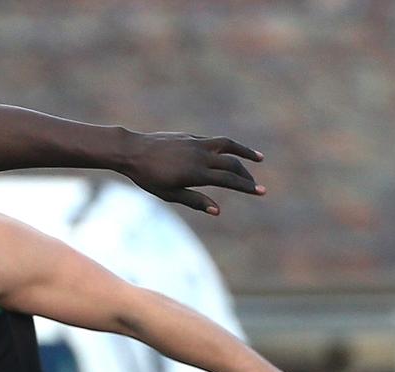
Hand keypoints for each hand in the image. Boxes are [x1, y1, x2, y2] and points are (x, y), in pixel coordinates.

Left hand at [119, 132, 264, 214]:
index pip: (229, 180)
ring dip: (245, 152)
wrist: (132, 151)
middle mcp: (200, 156)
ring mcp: (196, 143)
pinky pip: (214, 141)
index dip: (247, 187)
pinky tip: (229, 152)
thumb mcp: (169, 193)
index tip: (262, 192)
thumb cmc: (148, 177)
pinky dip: (226, 146)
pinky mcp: (190, 137)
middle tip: (255, 185)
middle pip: (232, 164)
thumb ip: (195, 201)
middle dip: (246, 175)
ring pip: (228, 145)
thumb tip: (217, 211)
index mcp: (197, 173)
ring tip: (258, 158)